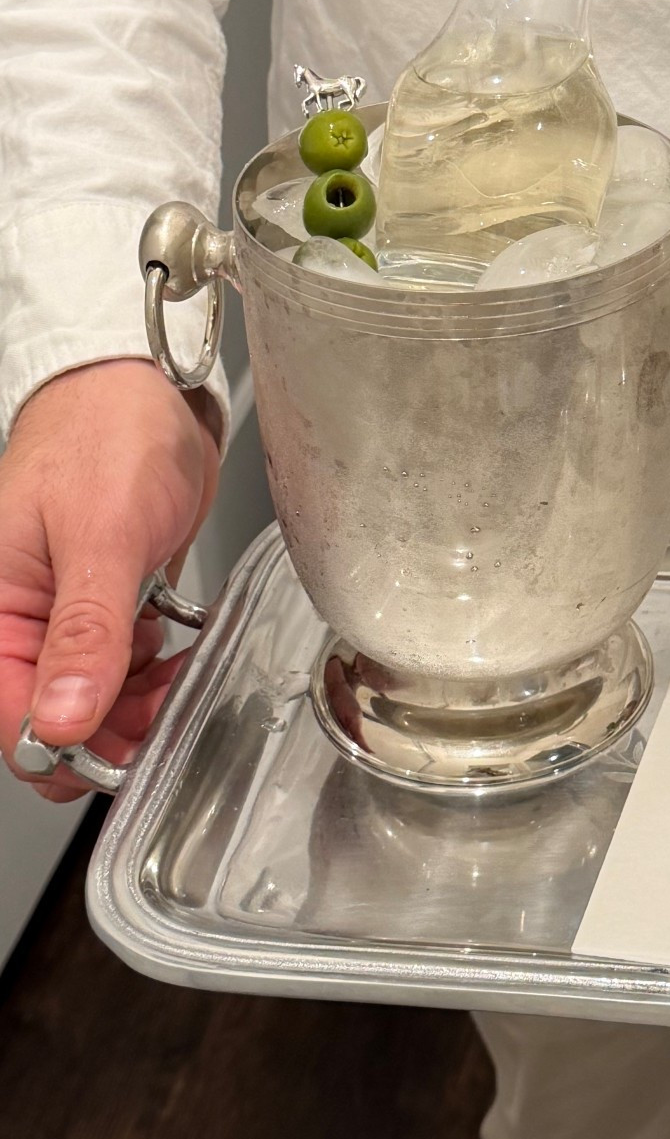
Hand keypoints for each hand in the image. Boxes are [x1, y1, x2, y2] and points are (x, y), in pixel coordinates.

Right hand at [0, 361, 219, 802]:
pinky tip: (184, 653)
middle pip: (60, 718)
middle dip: (118, 729)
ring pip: (100, 698)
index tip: (127, 753)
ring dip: (145, 702)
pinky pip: (129, 662)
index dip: (68, 751)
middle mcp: (24, 619)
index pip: (13, 721)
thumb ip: (83, 634)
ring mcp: (69, 613)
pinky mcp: (112, 601)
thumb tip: (60, 720)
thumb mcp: (99, 539)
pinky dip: (159, 670)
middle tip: (171, 716)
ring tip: (183, 680)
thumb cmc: (105, 435)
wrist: (146, 386)